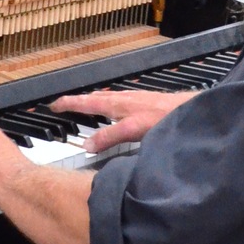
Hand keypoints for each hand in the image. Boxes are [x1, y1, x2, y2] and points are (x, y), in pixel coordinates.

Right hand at [50, 86, 195, 152]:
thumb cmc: (166, 117)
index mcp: (117, 103)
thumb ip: (111, 136)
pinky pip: (118, 104)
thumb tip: (88, 144)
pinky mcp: (144, 105)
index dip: (69, 104)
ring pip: (107, 101)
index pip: (86, 102)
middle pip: (94, 99)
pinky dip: (107, 108)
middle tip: (63, 106)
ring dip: (92, 104)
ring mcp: (134, 101)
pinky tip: (114, 115)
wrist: (190, 112)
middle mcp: (124, 99)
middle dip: (77, 102)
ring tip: (83, 108)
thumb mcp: (134, 129)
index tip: (53, 106)